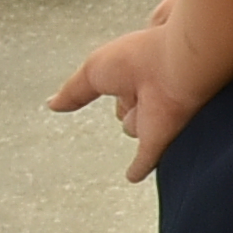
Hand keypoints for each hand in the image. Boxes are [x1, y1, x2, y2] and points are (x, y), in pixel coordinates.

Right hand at [49, 7, 198, 181]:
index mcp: (139, 74)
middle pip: (130, 111)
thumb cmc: (140, 58)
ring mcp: (158, 119)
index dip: (121, 88)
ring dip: (137, 119)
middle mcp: (152, 96)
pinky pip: (148, 158)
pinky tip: (134, 175)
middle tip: (146, 90)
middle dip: (130, 104)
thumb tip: (52, 104)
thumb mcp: (95, 71)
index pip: (123, 90)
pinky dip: (140, 167)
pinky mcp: (164, 139)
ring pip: (135, 128)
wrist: (179, 68)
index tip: (123, 89)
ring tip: (158, 99)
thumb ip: (75, 91)